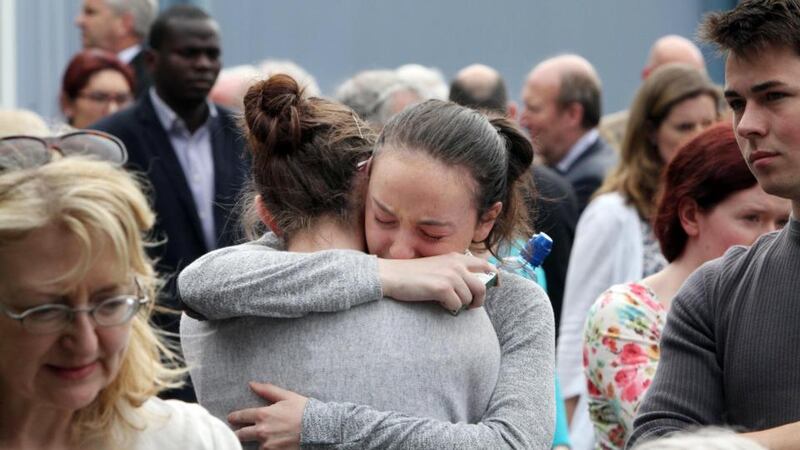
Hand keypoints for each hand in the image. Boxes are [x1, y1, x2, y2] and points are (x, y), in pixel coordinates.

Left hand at [227, 382, 308, 449]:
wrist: (318, 428)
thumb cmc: (303, 410)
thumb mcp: (286, 396)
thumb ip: (267, 390)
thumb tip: (252, 384)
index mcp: (263, 414)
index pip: (242, 416)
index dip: (234, 417)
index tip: (231, 418)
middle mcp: (262, 431)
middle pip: (241, 435)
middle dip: (238, 433)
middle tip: (238, 432)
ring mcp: (268, 444)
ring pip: (254, 444)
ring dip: (256, 441)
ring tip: (262, 437)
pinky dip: (267, 447)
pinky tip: (272, 443)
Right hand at [378, 252, 497, 312]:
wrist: (391, 276)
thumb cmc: (412, 274)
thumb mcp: (437, 266)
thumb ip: (454, 270)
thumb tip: (472, 282)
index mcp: (456, 258)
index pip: (486, 266)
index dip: (495, 278)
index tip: (496, 286)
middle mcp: (456, 264)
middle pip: (482, 286)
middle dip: (479, 300)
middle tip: (471, 306)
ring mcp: (450, 275)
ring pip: (469, 299)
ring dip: (461, 305)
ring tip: (449, 304)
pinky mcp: (442, 287)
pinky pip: (457, 305)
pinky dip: (450, 309)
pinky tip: (440, 305)